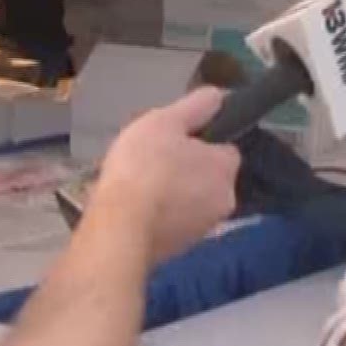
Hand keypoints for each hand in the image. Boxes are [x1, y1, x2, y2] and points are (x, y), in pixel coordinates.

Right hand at [90, 87, 238, 264]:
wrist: (121, 229)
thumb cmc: (144, 167)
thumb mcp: (165, 122)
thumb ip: (195, 107)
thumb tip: (218, 96)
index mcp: (225, 168)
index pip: (225, 149)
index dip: (200, 141)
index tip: (174, 140)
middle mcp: (225, 200)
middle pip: (207, 177)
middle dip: (186, 169)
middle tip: (151, 160)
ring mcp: (203, 229)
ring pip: (191, 201)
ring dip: (172, 193)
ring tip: (139, 185)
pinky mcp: (181, 249)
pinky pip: (174, 223)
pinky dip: (160, 215)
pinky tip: (135, 209)